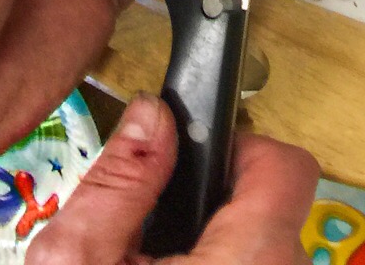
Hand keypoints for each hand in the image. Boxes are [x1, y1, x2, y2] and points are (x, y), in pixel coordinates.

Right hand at [34, 97, 318, 263]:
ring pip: (264, 248)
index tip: (192, 154)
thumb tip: (150, 114)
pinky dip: (223, 264)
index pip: (287, 163)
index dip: (238, 145)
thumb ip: (118, 182)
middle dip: (218, 200)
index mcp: (250, 257)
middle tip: (157, 222)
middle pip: (273, 206)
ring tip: (155, 260)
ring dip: (221, 241)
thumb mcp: (77, 260)